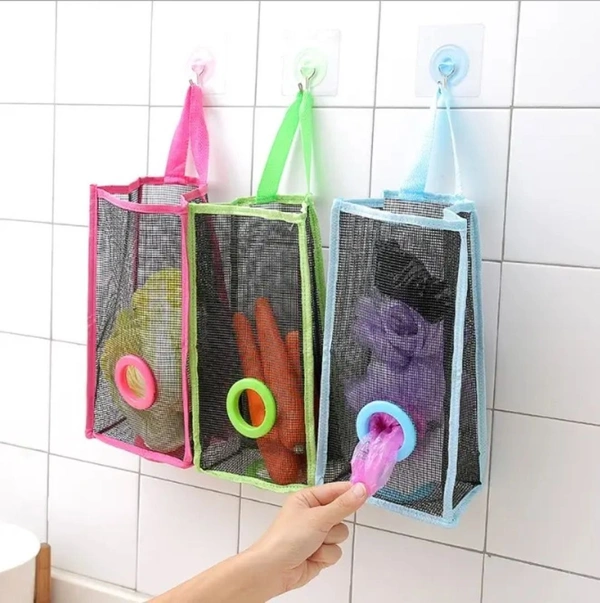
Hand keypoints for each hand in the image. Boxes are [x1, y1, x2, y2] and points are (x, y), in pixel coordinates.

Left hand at [248, 482, 367, 597]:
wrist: (273, 571)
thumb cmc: (290, 537)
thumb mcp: (318, 518)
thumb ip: (343, 505)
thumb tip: (363, 488)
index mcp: (308, 498)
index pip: (335, 490)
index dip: (350, 491)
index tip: (367, 489)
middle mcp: (313, 514)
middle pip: (341, 514)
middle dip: (334, 524)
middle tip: (323, 527)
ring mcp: (317, 534)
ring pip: (340, 534)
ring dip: (329, 542)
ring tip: (313, 545)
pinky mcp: (320, 552)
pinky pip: (336, 551)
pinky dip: (326, 555)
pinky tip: (312, 557)